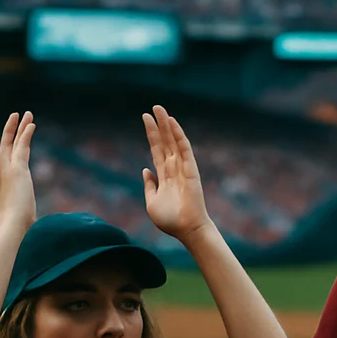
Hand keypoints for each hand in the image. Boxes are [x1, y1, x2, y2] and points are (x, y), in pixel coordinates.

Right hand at [0, 112, 36, 228]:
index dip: (12, 153)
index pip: (9, 167)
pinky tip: (31, 123)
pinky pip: (21, 146)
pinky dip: (25, 134)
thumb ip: (28, 226)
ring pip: (13, 144)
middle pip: (7, 150)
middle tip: (17, 119)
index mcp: (6, 190)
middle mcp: (4, 178)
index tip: (16, 144)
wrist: (11, 230)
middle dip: (12, 134)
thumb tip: (37, 237)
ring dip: (19, 128)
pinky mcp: (16, 170)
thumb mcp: (25, 227)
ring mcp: (8, 172)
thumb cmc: (18, 233)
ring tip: (25, 113)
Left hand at [143, 105, 212, 241]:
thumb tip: (145, 170)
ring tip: (159, 109)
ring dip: (167, 125)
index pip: (157, 150)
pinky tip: (172, 122)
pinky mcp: (190, 169)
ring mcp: (182, 167)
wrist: (186, 229)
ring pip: (173, 141)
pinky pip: (184, 148)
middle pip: (164, 142)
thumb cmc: (170, 220)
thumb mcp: (151, 202)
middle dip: (158, 125)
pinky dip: (178, 134)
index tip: (145, 118)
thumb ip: (149, 186)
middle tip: (153, 107)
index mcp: (164, 176)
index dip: (151, 134)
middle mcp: (174, 168)